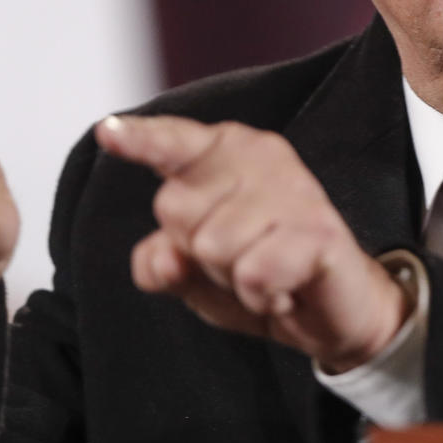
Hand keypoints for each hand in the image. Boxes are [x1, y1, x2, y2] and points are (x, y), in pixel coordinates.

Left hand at [95, 115, 406, 372]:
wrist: (335, 310)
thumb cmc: (264, 272)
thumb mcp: (195, 274)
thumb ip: (160, 263)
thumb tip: (162, 258)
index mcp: (225, 153)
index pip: (171, 142)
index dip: (140, 139)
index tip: (107, 131)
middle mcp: (260, 157)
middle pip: (175, 210)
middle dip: (198, 254)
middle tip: (244, 260)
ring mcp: (294, 189)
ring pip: (212, 246)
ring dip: (233, 280)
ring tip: (267, 274)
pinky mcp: (319, 230)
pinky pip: (252, 272)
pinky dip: (261, 296)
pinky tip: (285, 289)